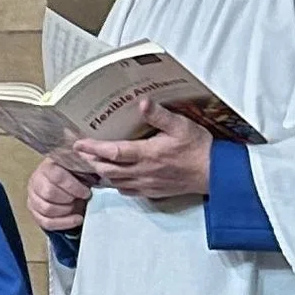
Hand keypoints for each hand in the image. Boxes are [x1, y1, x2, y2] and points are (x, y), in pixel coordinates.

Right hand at [28, 156, 93, 231]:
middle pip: (49, 193)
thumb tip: (103, 170)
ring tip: (77, 207)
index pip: (57, 176)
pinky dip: (63, 223)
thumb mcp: (84, 167)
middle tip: (81, 199)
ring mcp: (33, 196)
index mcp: (49, 166)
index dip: (73, 187)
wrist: (69, 185)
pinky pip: (46, 222)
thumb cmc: (77, 176)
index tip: (86, 193)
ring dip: (66, 211)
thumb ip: (90, 166)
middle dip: (69, 199)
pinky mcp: (35, 211)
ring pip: (46, 208)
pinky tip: (76, 219)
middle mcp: (37, 180)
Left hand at [71, 99, 210, 198]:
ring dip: (101, 173)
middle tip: (81, 153)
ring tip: (91, 163)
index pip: (112, 152)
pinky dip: (115, 183)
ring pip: (115, 181)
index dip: (92, 148)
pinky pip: (127, 190)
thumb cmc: (199, 147)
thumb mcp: (181, 126)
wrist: (217, 173)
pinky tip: (113, 177)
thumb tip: (141, 102)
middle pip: (107, 169)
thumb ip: (159, 115)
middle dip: (91, 161)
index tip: (78, 144)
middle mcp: (143, 171)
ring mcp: (147, 184)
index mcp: (147, 154)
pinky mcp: (152, 192)